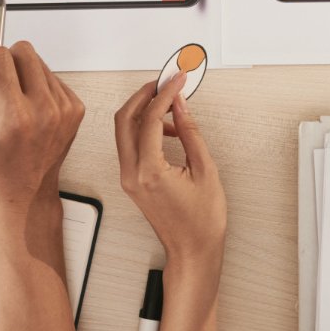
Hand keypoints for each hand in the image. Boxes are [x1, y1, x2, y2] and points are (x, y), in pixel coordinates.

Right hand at [0, 41, 84, 214]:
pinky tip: (28, 107)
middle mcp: (45, 110)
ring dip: (22, 73)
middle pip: (23, 51)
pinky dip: (37, 85)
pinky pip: (52, 77)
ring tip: (12, 101)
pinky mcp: (75, 108)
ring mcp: (64, 109)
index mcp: (16, 116)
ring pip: (38, 62)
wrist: (25, 190)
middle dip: (4, 61)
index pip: (0, 58)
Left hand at [114, 74, 226, 272]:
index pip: (151, 119)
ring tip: (172, 104)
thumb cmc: (202, 221)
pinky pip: (131, 145)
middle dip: (144, 95)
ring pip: (124, 130)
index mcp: (149, 172)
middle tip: (165, 82)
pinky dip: (145, 128)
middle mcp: (131, 174)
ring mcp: (128, 178)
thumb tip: (180, 104)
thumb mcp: (205, 170)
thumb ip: (190, 132)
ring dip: (144, 111)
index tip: (178, 79)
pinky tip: (169, 128)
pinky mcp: (131, 181)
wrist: (192, 250)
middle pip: (125, 119)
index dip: (165, 93)